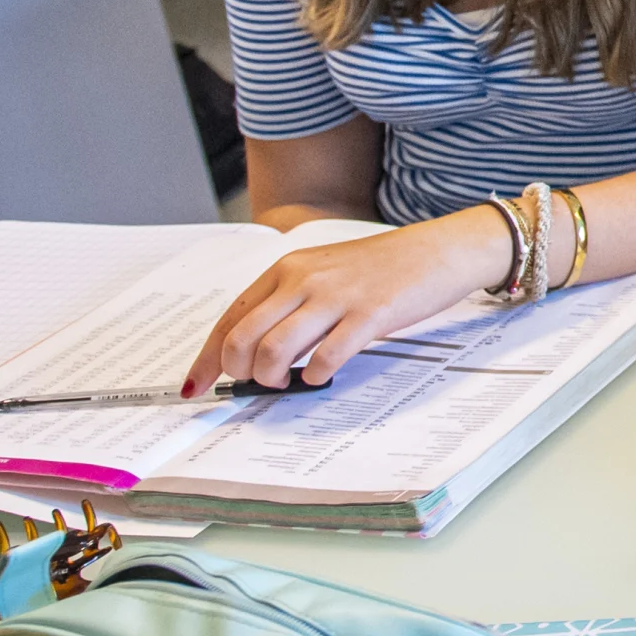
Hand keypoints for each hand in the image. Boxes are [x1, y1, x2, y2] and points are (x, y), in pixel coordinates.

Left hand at [189, 212, 512, 392]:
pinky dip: (314, 375)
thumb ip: (292, 302)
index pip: (230, 318)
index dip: (208, 358)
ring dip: (271, 378)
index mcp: (288, 269)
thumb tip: (259, 347)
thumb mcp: (326, 272)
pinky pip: (325, 356)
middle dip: (237, 373)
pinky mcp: (368, 316)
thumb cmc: (384, 265)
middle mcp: (304, 280)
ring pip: (274, 350)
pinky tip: (320, 374)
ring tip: (284, 382)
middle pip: (242, 337)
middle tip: (252, 384)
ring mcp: (336, 297)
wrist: (439, 250)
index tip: (196, 385)